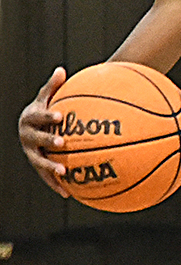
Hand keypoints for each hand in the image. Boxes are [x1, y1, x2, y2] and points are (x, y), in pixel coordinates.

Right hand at [18, 66, 70, 197]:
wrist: (33, 128)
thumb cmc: (45, 111)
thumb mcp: (47, 98)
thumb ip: (54, 87)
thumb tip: (62, 70)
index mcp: (30, 119)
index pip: (38, 116)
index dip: (47, 116)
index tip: (59, 115)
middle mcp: (27, 137)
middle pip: (36, 140)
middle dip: (48, 141)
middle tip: (62, 142)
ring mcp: (31, 152)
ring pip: (39, 162)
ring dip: (50, 168)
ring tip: (64, 173)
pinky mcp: (39, 166)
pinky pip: (47, 177)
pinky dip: (57, 184)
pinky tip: (69, 193)